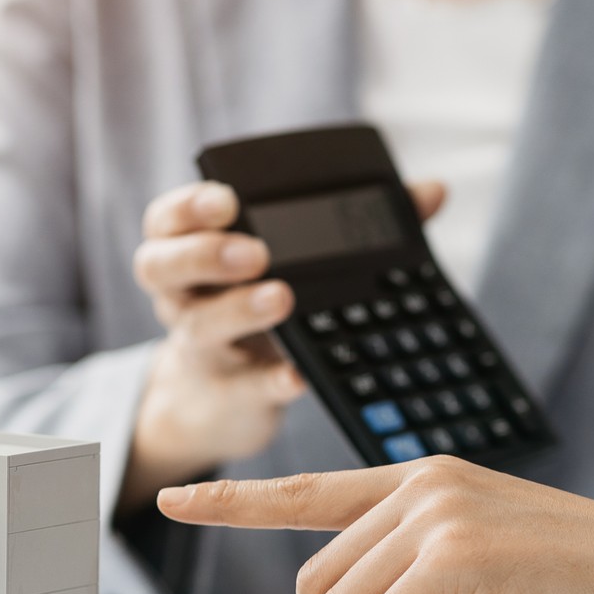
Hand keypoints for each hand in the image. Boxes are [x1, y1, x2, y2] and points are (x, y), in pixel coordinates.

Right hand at [119, 179, 446, 510]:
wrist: (224, 400)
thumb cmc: (264, 311)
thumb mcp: (295, 266)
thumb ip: (359, 225)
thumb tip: (431, 192)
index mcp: (192, 250)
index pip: (168, 219)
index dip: (190, 208)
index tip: (228, 199)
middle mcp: (183, 296)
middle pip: (161, 266)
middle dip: (206, 253)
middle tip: (256, 251)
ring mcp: (200, 348)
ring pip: (198, 326)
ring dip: (239, 310)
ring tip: (282, 298)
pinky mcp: (228, 395)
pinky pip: (244, 387)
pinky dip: (273, 381)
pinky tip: (299, 374)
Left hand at [158, 456, 593, 593]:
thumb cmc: (592, 584)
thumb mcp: (494, 561)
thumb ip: (425, 569)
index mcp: (428, 480)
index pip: (311, 486)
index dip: (238, 499)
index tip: (180, 495)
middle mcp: (424, 485)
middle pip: (314, 579)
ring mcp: (436, 515)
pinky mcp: (453, 556)